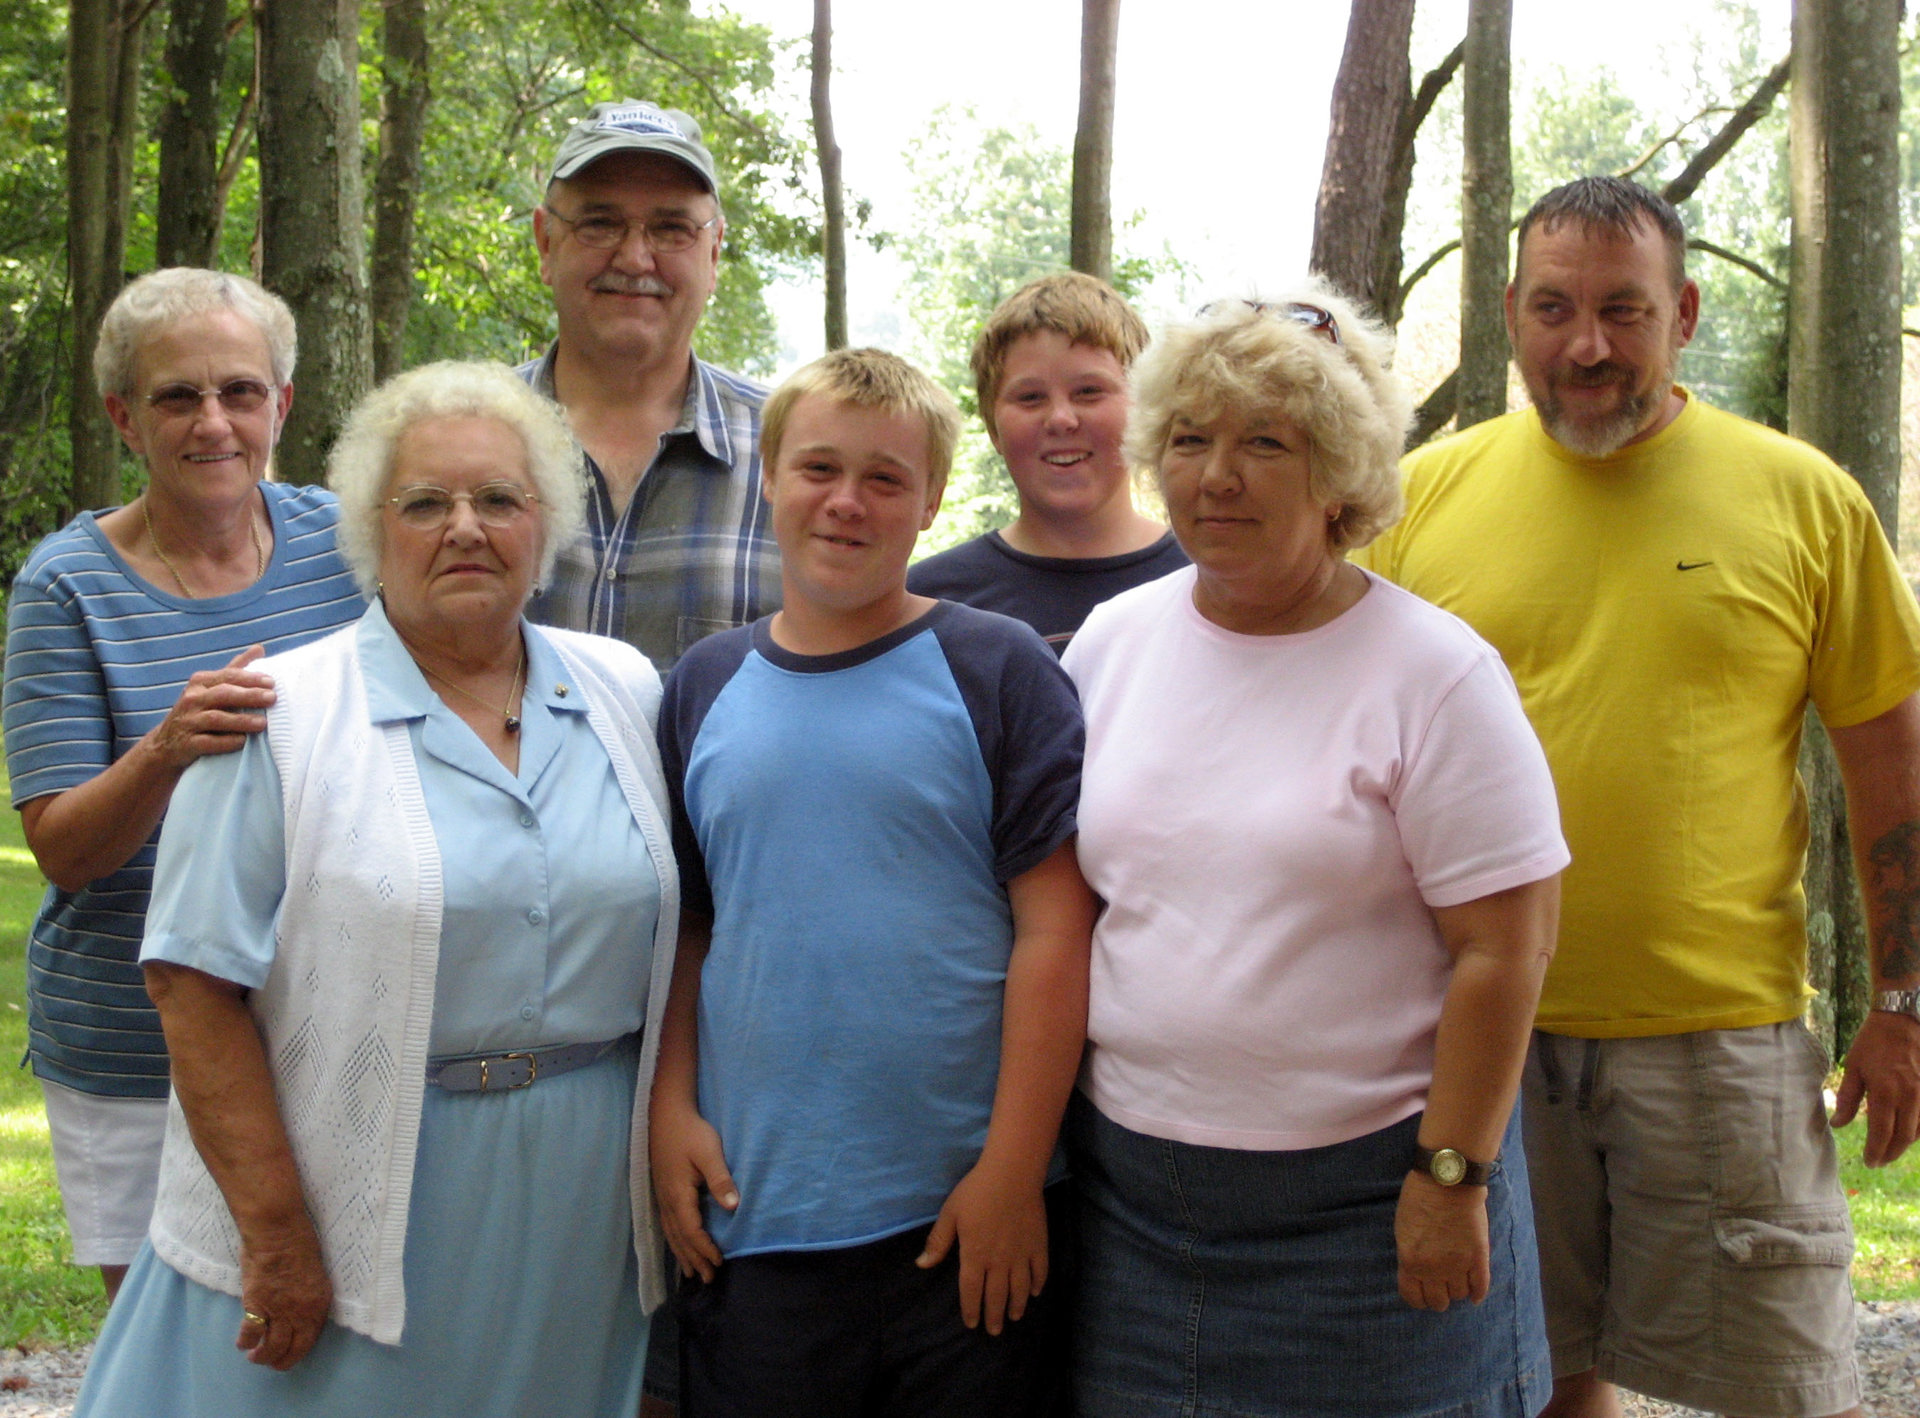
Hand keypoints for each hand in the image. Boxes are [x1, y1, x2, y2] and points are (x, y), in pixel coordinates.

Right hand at [147, 646, 275, 770]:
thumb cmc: (198, 711)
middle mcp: (192, 699)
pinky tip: (242, 742)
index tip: (272, 682)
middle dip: (249, 695)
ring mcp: (187, 721)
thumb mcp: (212, 688)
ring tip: (262, 723)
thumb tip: (260, 648)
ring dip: (240, 720)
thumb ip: (235, 669)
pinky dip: (226, 742)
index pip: (228, 676)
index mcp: (200, 682)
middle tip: (272, 698)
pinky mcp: (186, 744)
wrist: (166, 744)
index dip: (250, 678)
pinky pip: (207, 742)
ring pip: (215, 718)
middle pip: (223, 694)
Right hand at [235, 1216, 331, 1368]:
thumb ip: (309, 1297)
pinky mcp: (256, 1304)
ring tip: (255, 1357)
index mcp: (319, 1303)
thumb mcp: (316, 1274)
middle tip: (272, 1363)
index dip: (297, 1353)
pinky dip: (245, 1341)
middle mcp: (301, 1311)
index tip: (290, 1357)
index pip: (309, 1340)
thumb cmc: (299, 1244)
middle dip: (280, 1361)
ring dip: (262, 1357)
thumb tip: (299, 1315)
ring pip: (270, 1347)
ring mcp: (278, 1309)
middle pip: (290, 1348)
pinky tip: (243, 1343)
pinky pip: (250, 1332)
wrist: (278, 1229)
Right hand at [649, 1101, 737, 1281]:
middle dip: (694, 1259)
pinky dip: (675, 1241)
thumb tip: (733, 1207)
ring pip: (672, 1234)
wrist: (666, 1115)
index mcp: (678, 1195)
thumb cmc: (690, 1132)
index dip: (705, 1249)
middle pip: (680, 1238)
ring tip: (693, 1273)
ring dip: (683, 1254)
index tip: (719, 1263)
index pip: (692, 1231)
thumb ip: (720, 1179)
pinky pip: (668, 1225)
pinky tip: (680, 1246)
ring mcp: (662, 1197)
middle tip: (708, 1280)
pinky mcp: (662, 1192)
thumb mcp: (709, 1152)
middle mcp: (667, 1201)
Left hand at [916, 1162, 1046, 1335]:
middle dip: (994, 1316)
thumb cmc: (976, 1192)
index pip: (971, 1291)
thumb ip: (938, 1241)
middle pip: (996, 1296)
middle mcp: (999, 1262)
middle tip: (994, 1331)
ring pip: (1020, 1289)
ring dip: (1016, 1306)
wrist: (1012, 1175)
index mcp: (975, 1256)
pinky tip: (1035, 1293)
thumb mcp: (950, 1214)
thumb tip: (922, 1264)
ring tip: (1014, 1317)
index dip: (971, 1309)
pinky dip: (1038, 1284)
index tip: (971, 1323)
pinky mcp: (1039, 1245)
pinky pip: (1040, 1271)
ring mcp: (1021, 1255)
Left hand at [1395, 1171, 1489, 1311]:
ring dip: (1457, 1291)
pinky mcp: (1478, 1258)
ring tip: (1457, 1281)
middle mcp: (1433, 1269)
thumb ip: (1409, 1255)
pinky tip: (1475, 1294)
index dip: (1418, 1299)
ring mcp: (1457, 1265)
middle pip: (1438, 1302)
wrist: (1447, 1181)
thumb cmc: (1419, 1198)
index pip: (1413, 1297)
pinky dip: (1478, 1293)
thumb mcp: (1403, 1229)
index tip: (1422, 1294)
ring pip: (1459, 1295)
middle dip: (1439, 1297)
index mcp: (1410, 1261)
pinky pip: (1480, 1287)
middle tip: (1441, 1287)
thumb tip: (1415, 1272)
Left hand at [1832, 1009, 1919, 1166]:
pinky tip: (1907, 1133)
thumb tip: (1838, 1124)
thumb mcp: (1853, 1067)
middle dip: (1890, 1153)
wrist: (1902, 1020)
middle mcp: (1910, 1097)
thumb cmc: (1873, 1042)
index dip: (1875, 1151)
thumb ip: (1847, 1098)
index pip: (1882, 1133)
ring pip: (1919, 1131)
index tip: (1868, 1162)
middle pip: (1903, 1137)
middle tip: (1878, 1161)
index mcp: (1886, 1092)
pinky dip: (1918, 1131)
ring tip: (1890, 1150)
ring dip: (1905, 1145)